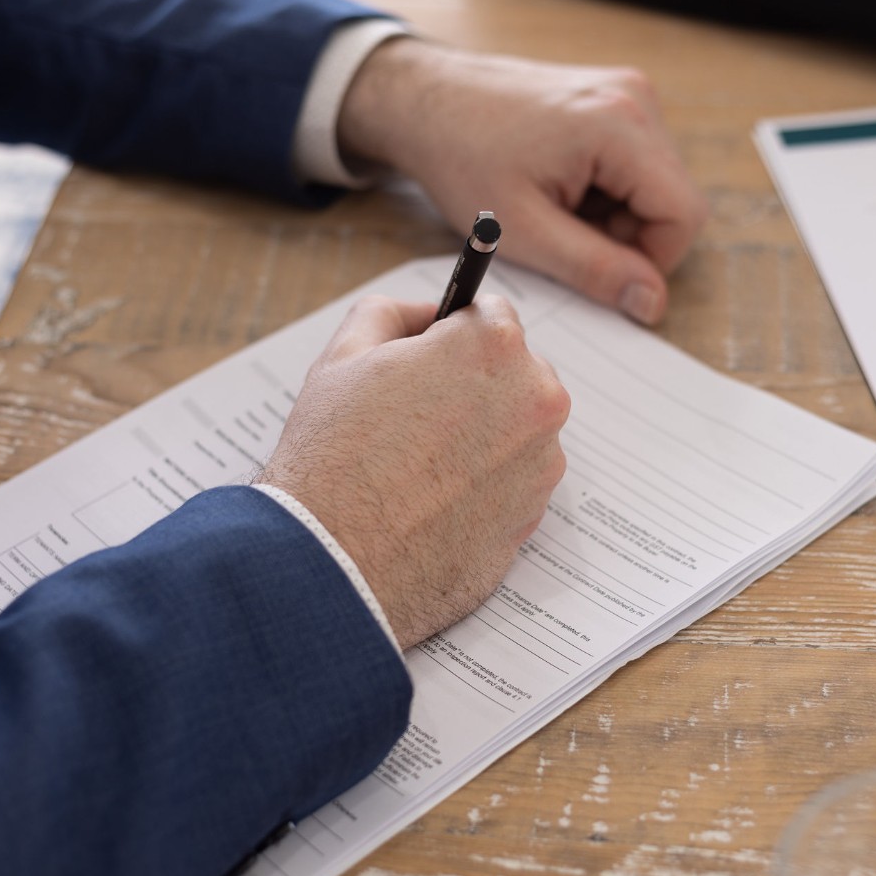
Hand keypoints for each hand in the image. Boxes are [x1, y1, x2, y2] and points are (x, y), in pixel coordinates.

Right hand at [256, 295, 568, 647]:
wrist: (334, 562)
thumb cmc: (334, 456)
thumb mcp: (343, 355)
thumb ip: (393, 312)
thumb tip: (425, 313)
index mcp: (495, 347)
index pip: (491, 315)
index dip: (450, 334)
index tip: (426, 359)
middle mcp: (536, 401)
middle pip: (513, 374)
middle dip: (472, 386)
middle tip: (412, 417)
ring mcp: (542, 465)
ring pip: (516, 432)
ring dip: (481, 437)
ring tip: (416, 466)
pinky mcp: (534, 518)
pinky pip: (513, 485)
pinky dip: (482, 487)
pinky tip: (431, 502)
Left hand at [337, 39, 707, 325]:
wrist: (426, 100)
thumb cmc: (462, 156)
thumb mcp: (525, 230)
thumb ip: (595, 270)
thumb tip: (652, 302)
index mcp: (619, 125)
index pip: (682, 215)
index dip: (650, 260)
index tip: (598, 273)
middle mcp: (635, 99)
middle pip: (672, 199)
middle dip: (627, 236)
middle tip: (562, 237)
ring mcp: (627, 93)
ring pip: (655, 185)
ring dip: (614, 215)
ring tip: (554, 209)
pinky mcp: (613, 97)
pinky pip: (636, 163)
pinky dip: (605, 190)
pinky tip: (559, 188)